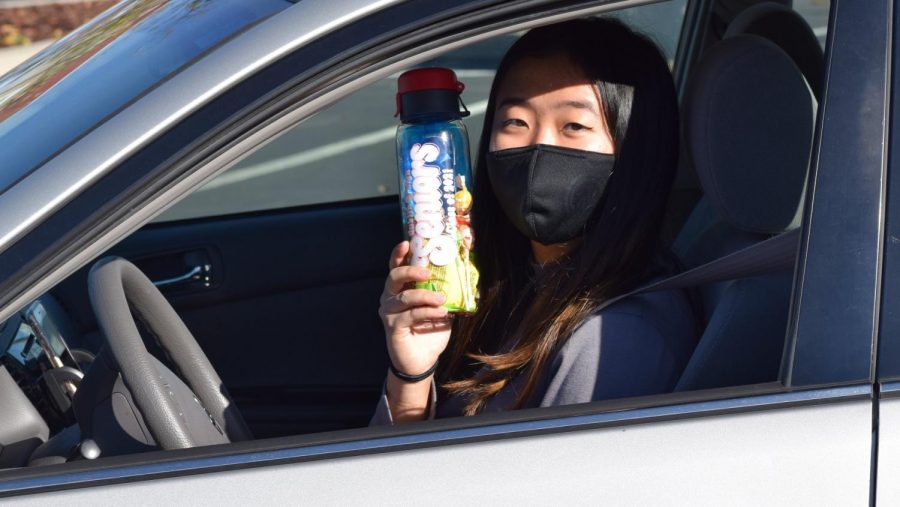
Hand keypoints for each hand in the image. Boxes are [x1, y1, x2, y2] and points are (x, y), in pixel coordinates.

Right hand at [378, 241, 452, 377]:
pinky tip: (441, 313)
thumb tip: (463, 274)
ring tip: (442, 299)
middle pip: (394, 276)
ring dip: (425, 295)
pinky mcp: (392, 326)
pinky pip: (410, 315)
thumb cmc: (429, 330)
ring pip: (405, 296)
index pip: (395, 266)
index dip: (399, 254)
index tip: (407, 243)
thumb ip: (443, 292)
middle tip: (428, 273)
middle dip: (411, 271)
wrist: (422, 360)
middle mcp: (390, 297)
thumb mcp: (439, 307)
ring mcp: (388, 312)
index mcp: (400, 288)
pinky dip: (427, 312)